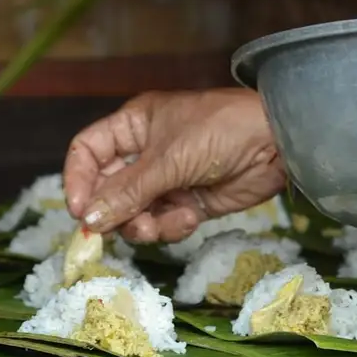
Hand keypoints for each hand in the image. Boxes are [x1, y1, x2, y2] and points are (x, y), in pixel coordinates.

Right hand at [63, 88, 286, 242]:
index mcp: (134, 125)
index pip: (88, 151)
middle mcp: (145, 153)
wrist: (278, 143)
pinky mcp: (188, 203)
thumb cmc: (220, 131)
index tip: (80, 211)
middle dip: (114, 212)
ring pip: (134, 213)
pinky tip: (190, 218)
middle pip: (108, 189)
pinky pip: (164, 223)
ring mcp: (167, 180)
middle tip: (117, 231)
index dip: (77, 180)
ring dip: (144, 224)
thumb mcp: (169, 159)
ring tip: (161, 224)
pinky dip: (172, 226)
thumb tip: (88, 220)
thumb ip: (127, 192)